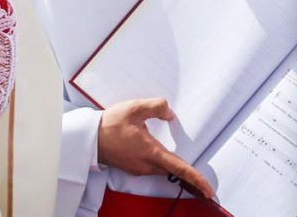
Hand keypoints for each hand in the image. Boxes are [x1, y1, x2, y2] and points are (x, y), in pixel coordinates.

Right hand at [98, 98, 213, 198]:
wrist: (88, 138)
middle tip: (201, 180)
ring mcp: (139, 168)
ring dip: (172, 165)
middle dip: (188, 175)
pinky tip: (154, 150)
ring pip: (162, 168)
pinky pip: (151, 166)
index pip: (180, 168)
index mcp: (151, 152)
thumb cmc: (109, 125)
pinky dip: (159, 162)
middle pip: (173, 170)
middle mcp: (147, 165)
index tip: (209, 189)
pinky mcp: (132, 167)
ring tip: (179, 161)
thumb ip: (156, 107)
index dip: (196, 179)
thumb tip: (170, 113)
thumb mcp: (134, 108)